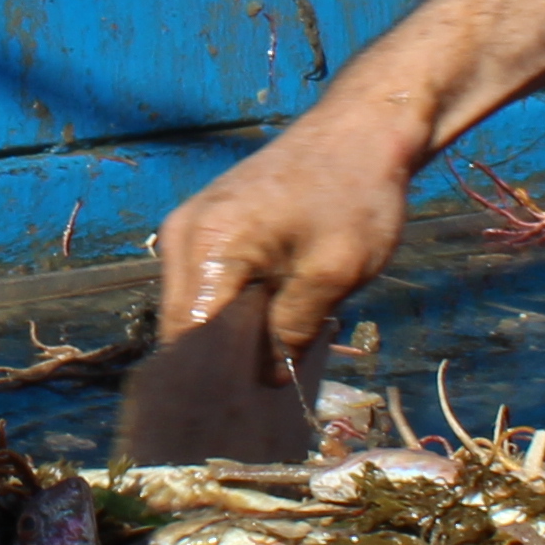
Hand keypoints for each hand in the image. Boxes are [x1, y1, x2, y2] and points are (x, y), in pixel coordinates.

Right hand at [153, 95, 425, 376]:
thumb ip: (294, 329)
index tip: (237, 414)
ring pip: (194, 306)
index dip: (210, 381)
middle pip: (183, 324)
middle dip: (218, 363)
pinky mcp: (205, 224)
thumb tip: (267, 378)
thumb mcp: (334, 274)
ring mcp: (190, 226)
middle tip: (260, 395)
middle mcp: (184, 234)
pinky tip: (265, 328)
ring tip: (267, 363)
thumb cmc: (354, 195)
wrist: (361, 130)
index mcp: (208, 244)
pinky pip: (206, 284)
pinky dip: (230, 309)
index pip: (186, 337)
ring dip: (226, 336)